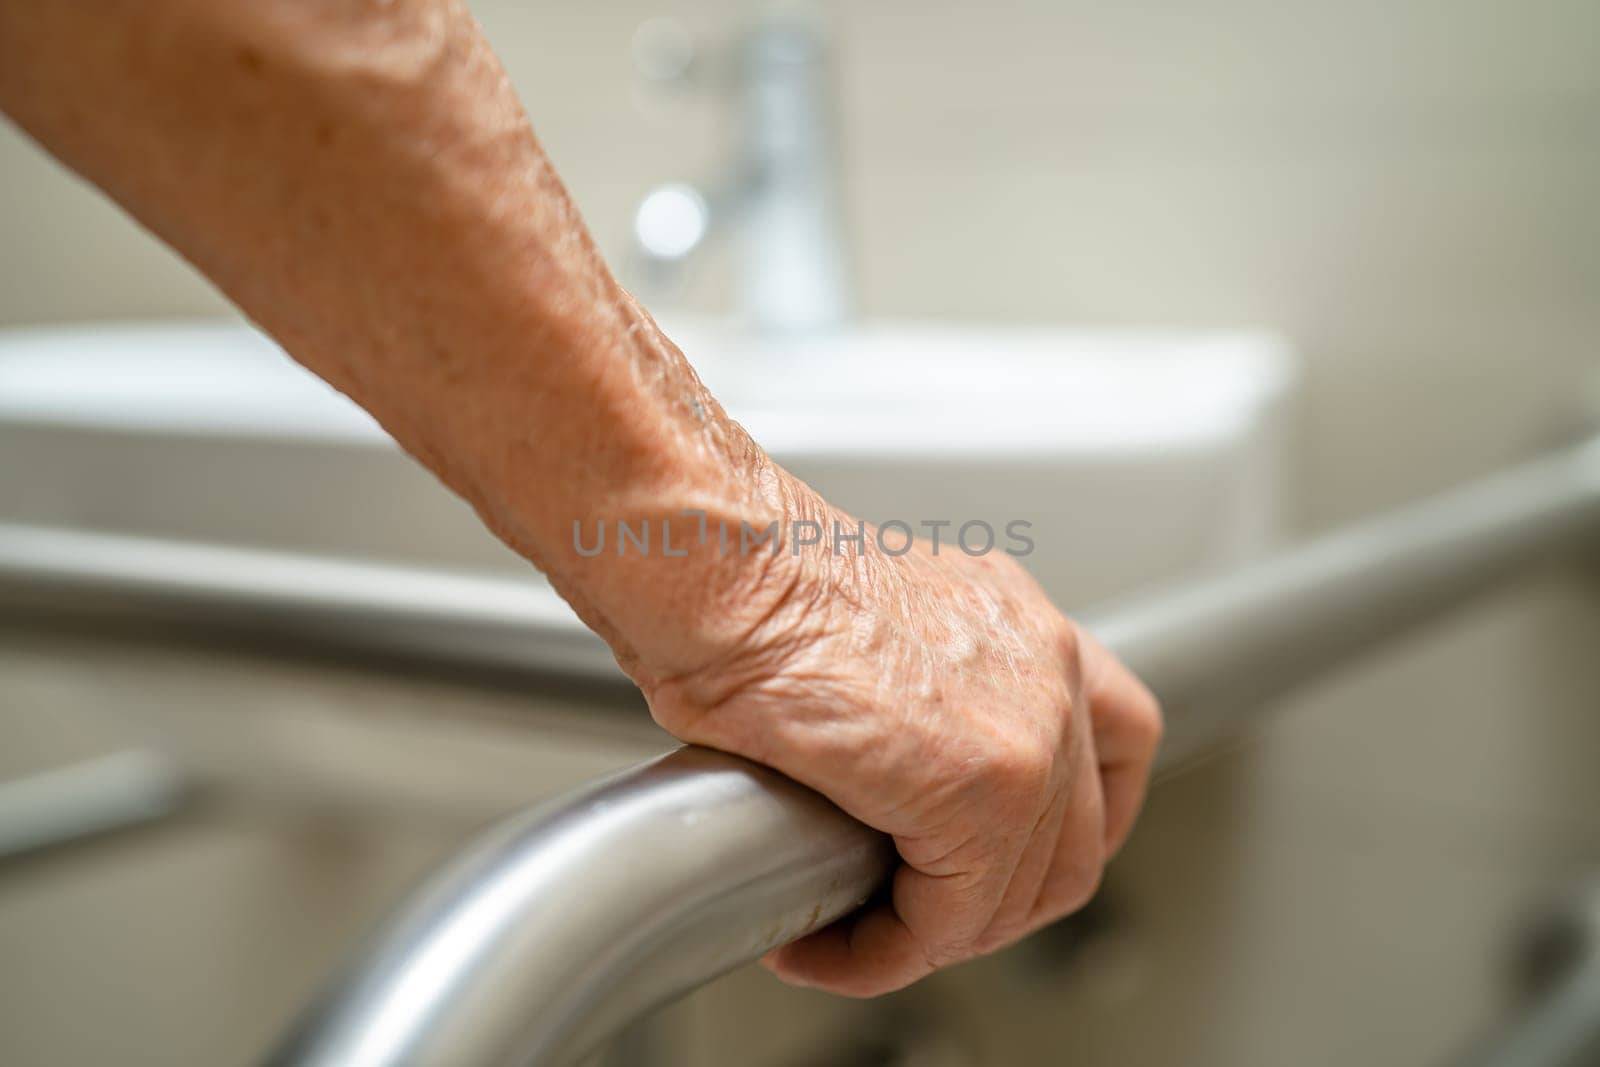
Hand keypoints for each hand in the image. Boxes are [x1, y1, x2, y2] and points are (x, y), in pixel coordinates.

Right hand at [633, 478, 1162, 996]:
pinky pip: (950, 918)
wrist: (717, 561)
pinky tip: (826, 945)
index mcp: (1021, 623)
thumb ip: (915, 695)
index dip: (1060, 833)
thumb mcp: (867, 626)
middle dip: (983, 906)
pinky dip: (887, 953)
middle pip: (1073, 843)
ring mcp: (1028, 728)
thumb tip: (883, 776)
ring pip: (1014, 895)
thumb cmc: (751, 579)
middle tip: (897, 920)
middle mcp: (1046, 666)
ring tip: (846, 941)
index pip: (1109, 751)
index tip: (999, 870)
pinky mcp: (978, 787)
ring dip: (927, 938)